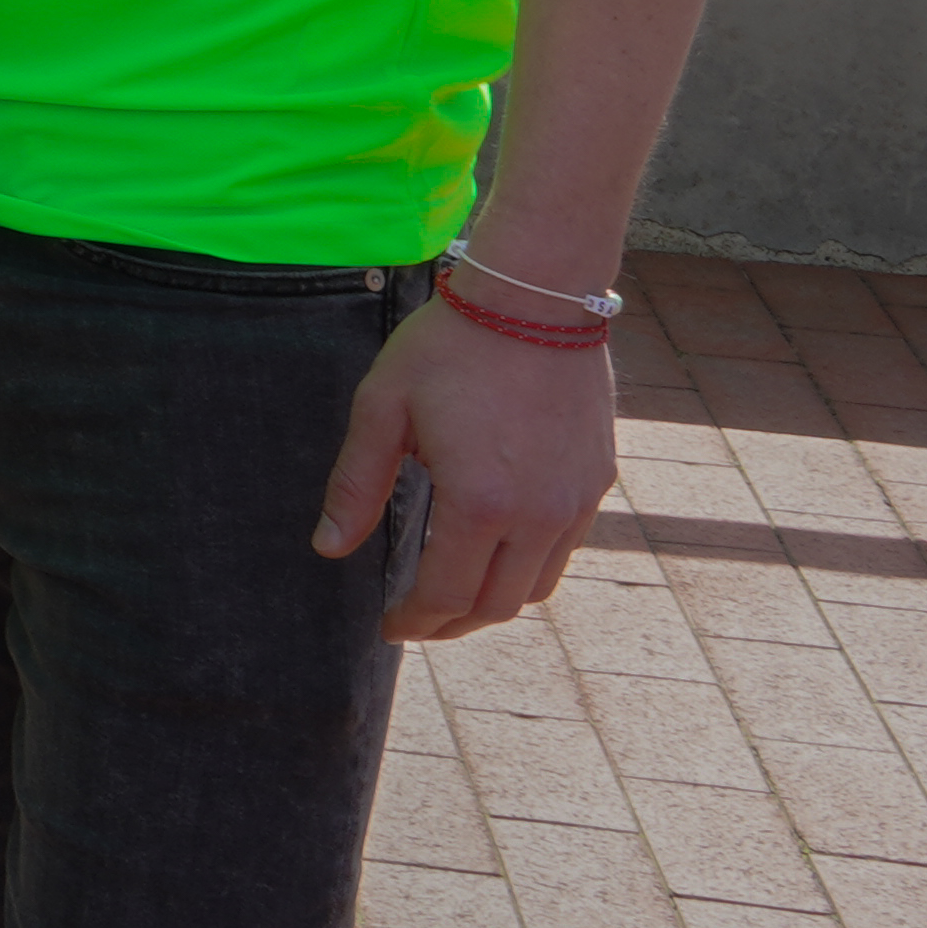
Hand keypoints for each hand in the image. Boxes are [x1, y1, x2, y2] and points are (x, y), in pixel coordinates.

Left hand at [319, 293, 615, 640]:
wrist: (535, 300)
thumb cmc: (449, 347)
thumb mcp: (383, 408)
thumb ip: (356, 484)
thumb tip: (328, 549)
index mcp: (480, 504)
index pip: (446, 594)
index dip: (415, 620)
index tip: (389, 626)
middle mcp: (538, 516)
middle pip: (497, 605)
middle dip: (451, 624)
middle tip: (416, 621)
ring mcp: (576, 503)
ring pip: (538, 586)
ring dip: (493, 601)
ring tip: (452, 592)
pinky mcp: (598, 483)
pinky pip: (564, 550)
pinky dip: (527, 567)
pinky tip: (494, 549)